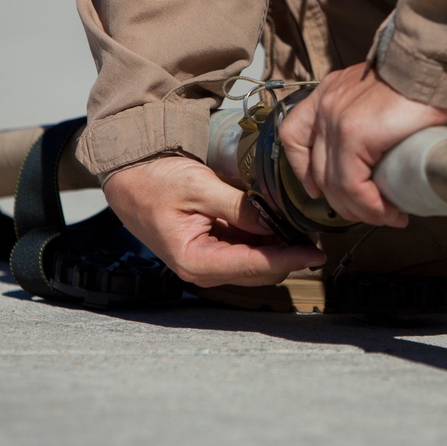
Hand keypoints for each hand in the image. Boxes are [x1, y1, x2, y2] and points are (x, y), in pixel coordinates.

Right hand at [102, 156, 325, 286]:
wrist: (130, 174)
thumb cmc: (154, 181)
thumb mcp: (199, 188)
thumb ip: (239, 208)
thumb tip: (276, 220)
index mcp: (195, 261)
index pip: (254, 266)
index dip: (289, 259)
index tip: (316, 252)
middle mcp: (204, 269)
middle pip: (261, 271)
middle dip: (289, 253)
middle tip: (314, 230)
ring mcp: (210, 261)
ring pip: (259, 263)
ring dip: (280, 246)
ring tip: (300, 223)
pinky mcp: (215, 249)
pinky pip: (250, 250)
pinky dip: (267, 237)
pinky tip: (279, 220)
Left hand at [279, 64, 446, 226]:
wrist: (431, 62)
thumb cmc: (418, 78)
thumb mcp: (380, 92)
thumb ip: (368, 115)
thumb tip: (379, 151)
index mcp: (328, 93)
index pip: (293, 134)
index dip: (301, 168)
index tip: (316, 188)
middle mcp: (325, 106)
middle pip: (317, 170)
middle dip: (341, 201)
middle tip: (368, 212)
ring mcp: (336, 120)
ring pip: (334, 184)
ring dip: (360, 209)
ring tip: (385, 216)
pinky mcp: (355, 134)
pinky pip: (353, 185)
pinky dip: (371, 206)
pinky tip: (389, 212)